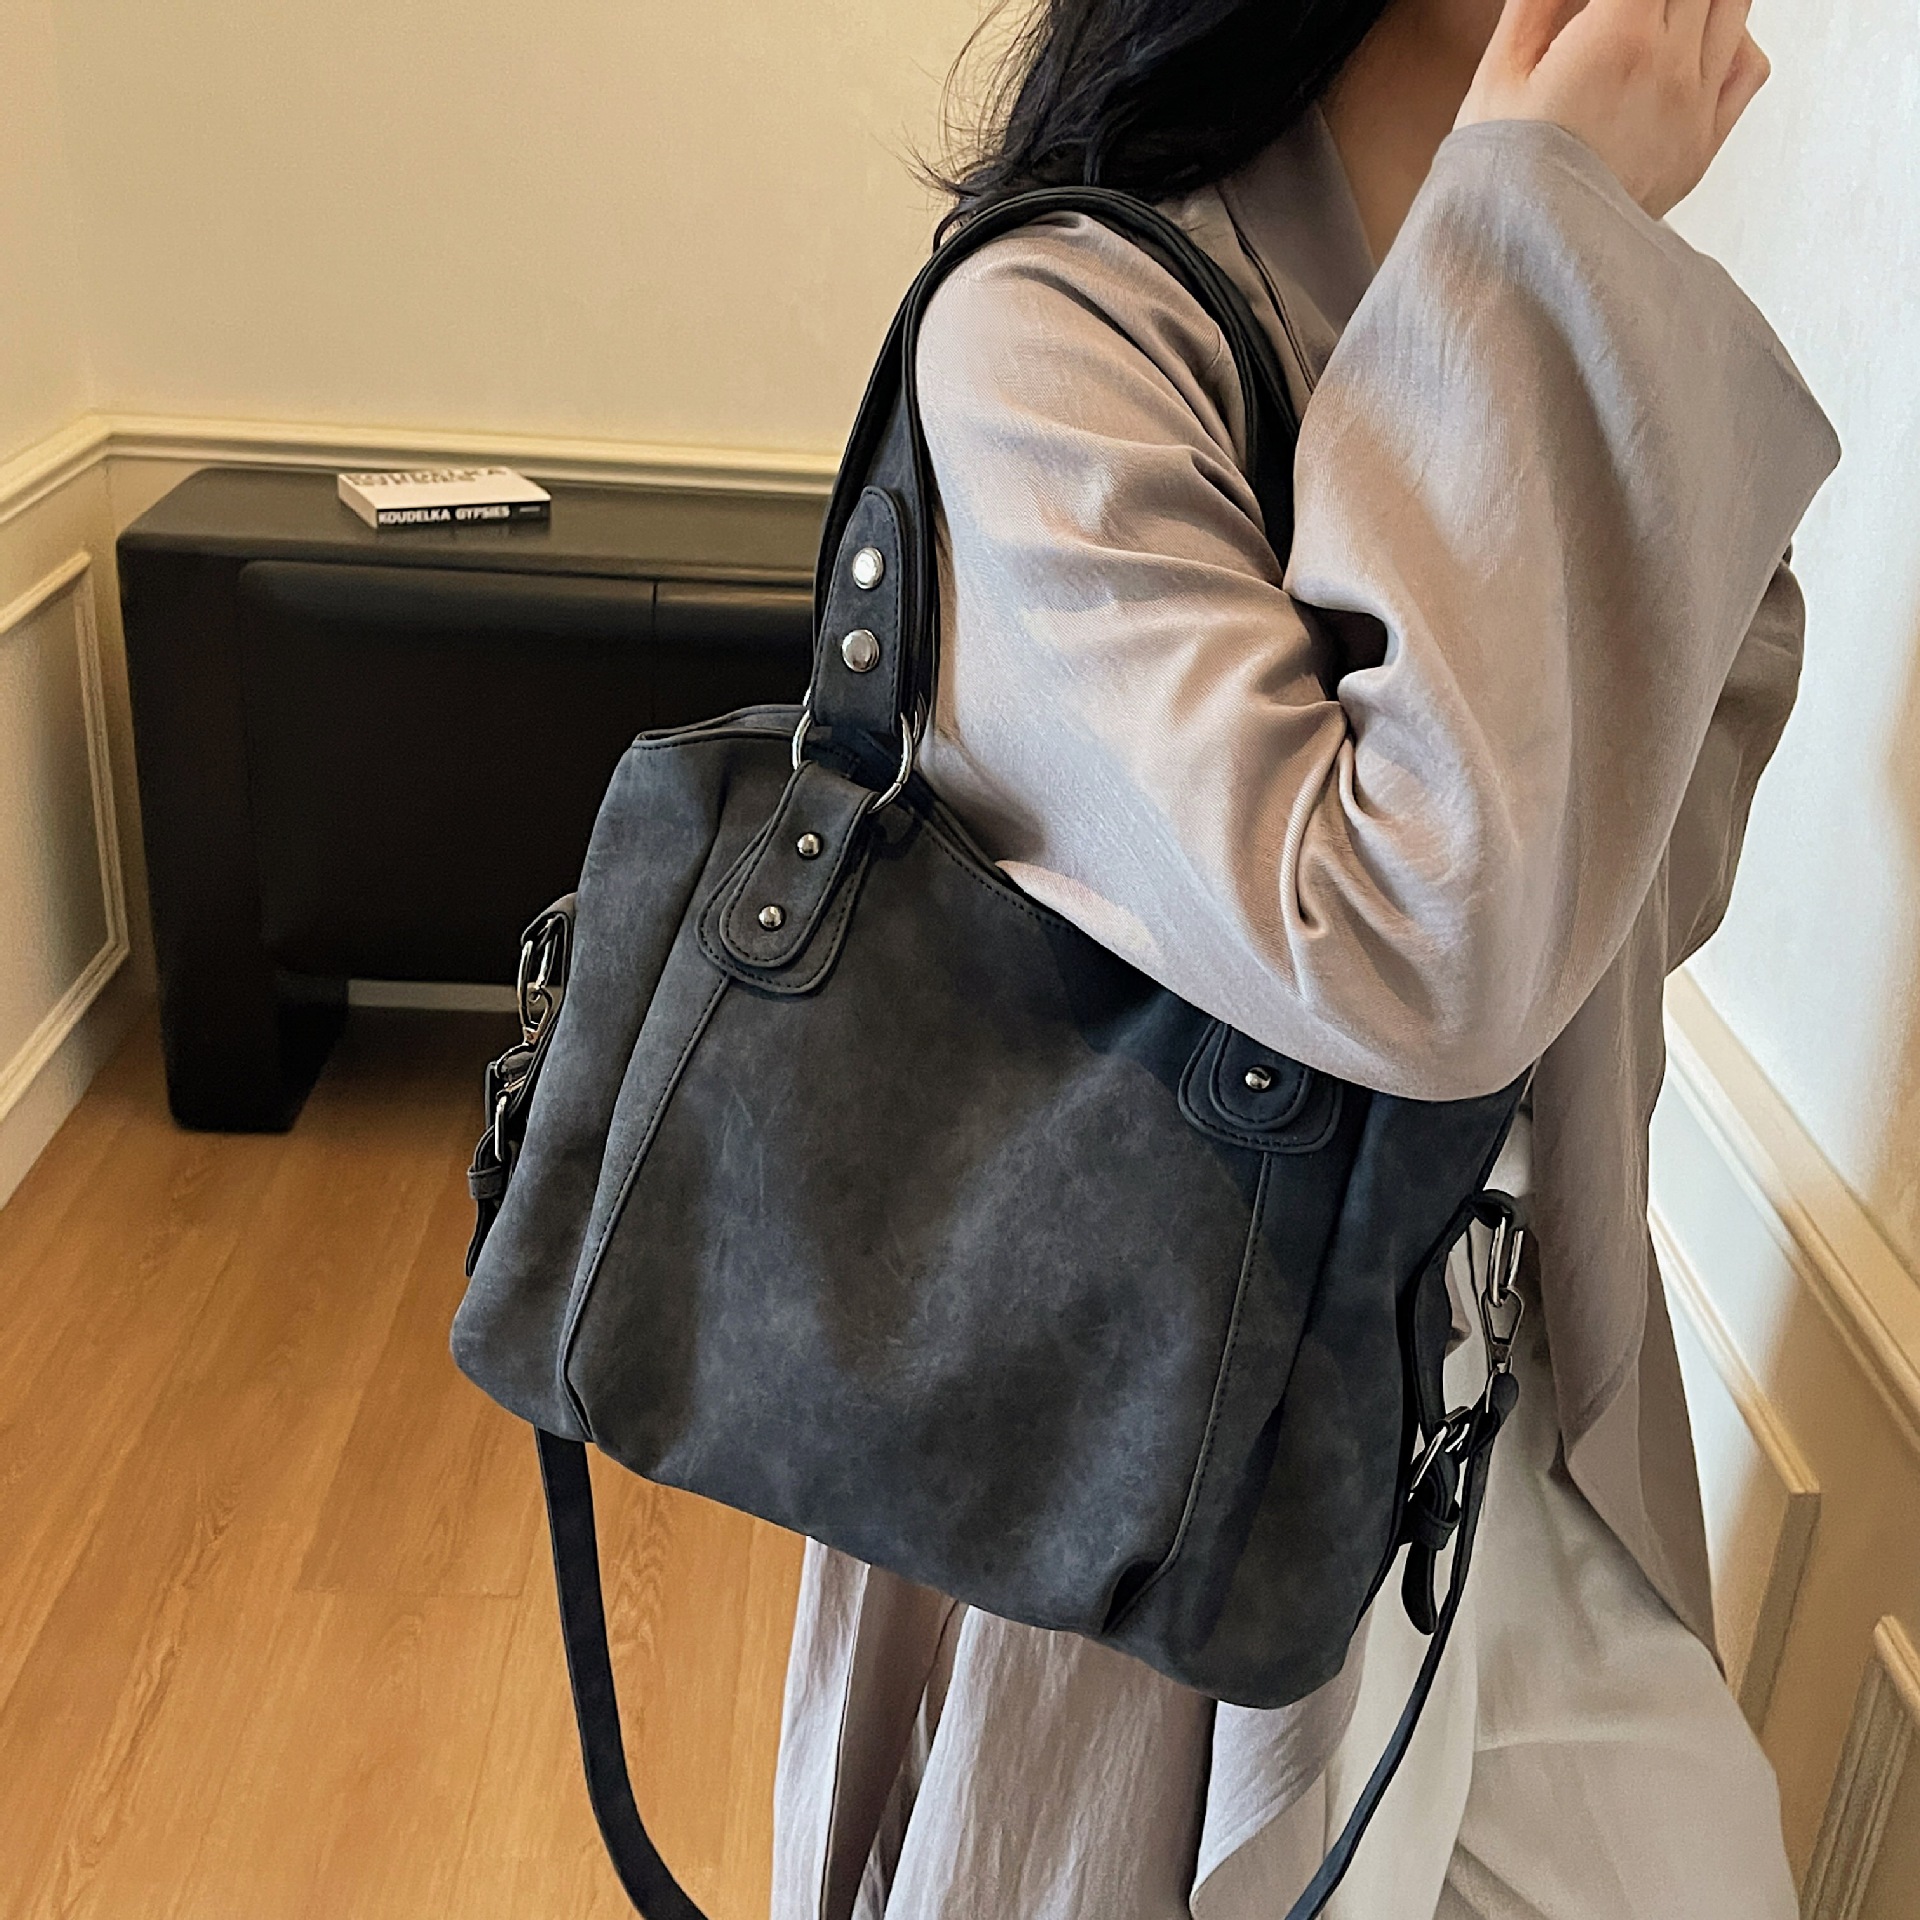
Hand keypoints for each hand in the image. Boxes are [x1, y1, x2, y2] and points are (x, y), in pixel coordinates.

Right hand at [1456, 0, 1770, 217]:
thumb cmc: (1500, 180)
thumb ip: (1540, 2)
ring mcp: (1695, 106)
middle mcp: (1671, 64)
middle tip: (1624, 13)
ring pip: (1733, 4)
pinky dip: (1735, 38)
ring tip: (1659, 15)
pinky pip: (1750, 66)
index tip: (1602, 3)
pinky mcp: (1703, 146)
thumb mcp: (1500, 74)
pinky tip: (1696, 43)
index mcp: (1621, 35)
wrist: (1524, 262)